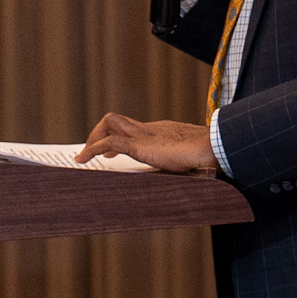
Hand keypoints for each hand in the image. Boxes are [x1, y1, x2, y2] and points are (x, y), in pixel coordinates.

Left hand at [81, 114, 217, 173]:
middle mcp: (150, 128)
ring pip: (110, 123)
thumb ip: (180, 164)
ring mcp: (144, 134)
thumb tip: (184, 176)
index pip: (130, 127)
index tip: (107, 153)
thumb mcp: (188, 160)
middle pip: (116, 120)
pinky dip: (91, 149)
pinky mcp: (140, 144)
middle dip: (99, 133)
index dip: (115, 136)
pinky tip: (82, 160)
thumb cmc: (208, 155)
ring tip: (83, 155)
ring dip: (93, 138)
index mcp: (160, 131)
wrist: (214, 148)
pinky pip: (109, 142)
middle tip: (90, 152)